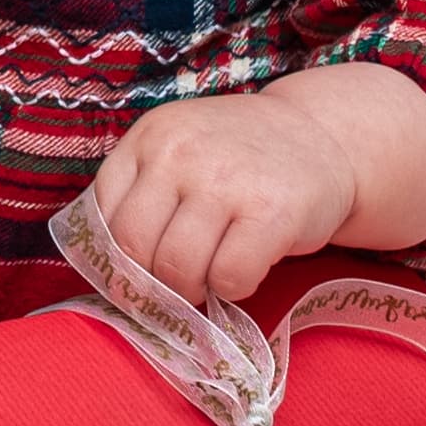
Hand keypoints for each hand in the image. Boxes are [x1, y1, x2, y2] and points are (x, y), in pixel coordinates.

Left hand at [82, 87, 369, 306]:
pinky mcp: (270, 213)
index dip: (118, 258)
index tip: (138, 275)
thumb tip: (114, 274)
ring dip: (193, 291)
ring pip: (177, 270)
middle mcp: (180, 152)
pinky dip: (234, 289)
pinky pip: (229, 279)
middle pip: (134, 248)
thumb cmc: (240, 158)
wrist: (322, 135)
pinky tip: (246, 267)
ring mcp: (225, 181)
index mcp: (150, 136)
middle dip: (152, 283)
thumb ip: (143, 193)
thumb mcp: (181, 151)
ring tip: (212, 275)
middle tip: (177, 284)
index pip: (103, 215)